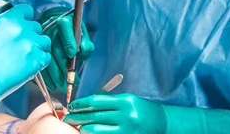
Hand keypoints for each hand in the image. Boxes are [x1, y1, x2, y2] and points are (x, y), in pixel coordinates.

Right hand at [0, 4, 50, 125]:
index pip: (27, 10)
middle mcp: (24, 29)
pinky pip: (46, 56)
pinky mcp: (38, 60)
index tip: (23, 24)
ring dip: (37, 46)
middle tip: (21, 44)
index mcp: (10, 19)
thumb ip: (2, 24)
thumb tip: (10, 23)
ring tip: (26, 55)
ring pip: (44, 41)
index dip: (25, 17)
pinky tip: (31, 64)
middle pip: (36, 26)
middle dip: (30, 34)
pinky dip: (40, 60)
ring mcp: (33, 45)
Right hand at [39, 7, 93, 91]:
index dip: (68, 41)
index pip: (65, 28)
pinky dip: (47, 76)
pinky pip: (40, 63)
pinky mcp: (36, 49)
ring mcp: (41, 40)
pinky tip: (52, 84)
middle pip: (56, 48)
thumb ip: (86, 44)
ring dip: (55, 74)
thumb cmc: (73, 33)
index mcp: (64, 22)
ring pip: (47, 58)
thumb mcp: (82, 35)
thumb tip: (83, 49)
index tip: (73, 54)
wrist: (57, 27)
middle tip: (70, 80)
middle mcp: (51, 29)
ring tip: (63, 85)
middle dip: (63, 67)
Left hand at [64, 94, 229, 133]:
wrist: (161, 124)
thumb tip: (86, 103)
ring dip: (83, 128)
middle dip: (78, 117)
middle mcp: (126, 116)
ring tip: (76, 126)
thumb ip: (109, 101)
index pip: (97, 101)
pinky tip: (89, 133)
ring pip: (96, 130)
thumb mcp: (127, 100)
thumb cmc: (141, 109)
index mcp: (126, 101)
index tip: (71, 105)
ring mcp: (126, 130)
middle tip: (68, 117)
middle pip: (94, 116)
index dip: (81, 103)